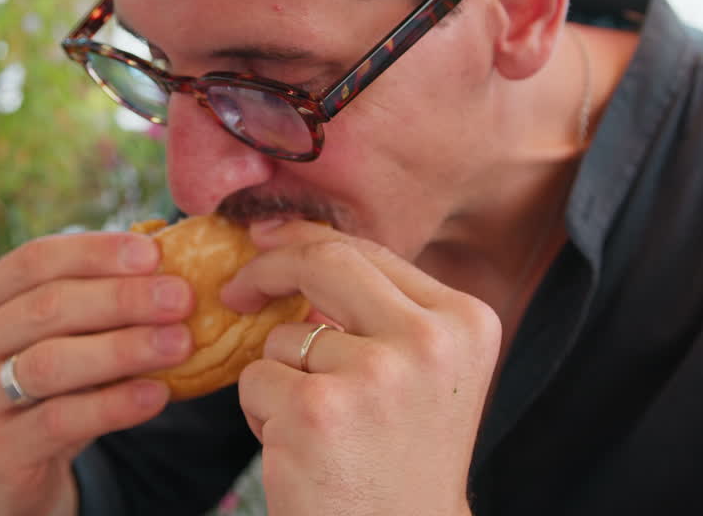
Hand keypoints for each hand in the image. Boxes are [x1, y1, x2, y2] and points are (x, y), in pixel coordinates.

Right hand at [0, 231, 194, 515]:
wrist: (9, 471)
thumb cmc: (48, 386)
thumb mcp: (62, 337)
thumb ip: (96, 300)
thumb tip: (170, 257)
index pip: (34, 260)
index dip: (96, 253)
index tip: (154, 254)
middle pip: (46, 307)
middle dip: (121, 298)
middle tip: (180, 298)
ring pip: (50, 363)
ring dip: (122, 348)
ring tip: (179, 343)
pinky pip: (60, 420)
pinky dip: (114, 404)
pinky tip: (156, 394)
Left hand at [221, 220, 500, 515]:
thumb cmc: (400, 463)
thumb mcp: (421, 374)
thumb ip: (381, 313)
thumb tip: (297, 249)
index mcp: (466, 322)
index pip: (371, 252)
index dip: (307, 239)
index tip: (264, 240)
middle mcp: (429, 341)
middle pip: (327, 262)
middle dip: (269, 267)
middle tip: (237, 289)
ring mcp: (374, 375)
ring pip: (282, 337)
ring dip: (278, 379)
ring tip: (318, 430)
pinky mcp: (317, 411)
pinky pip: (255, 379)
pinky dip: (260, 414)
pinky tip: (300, 451)